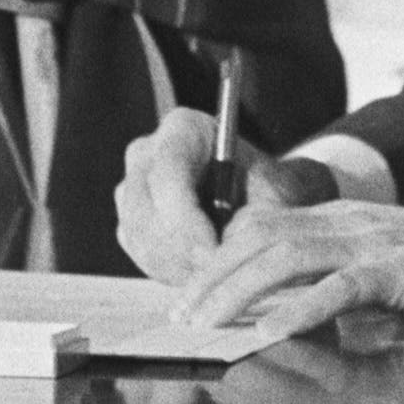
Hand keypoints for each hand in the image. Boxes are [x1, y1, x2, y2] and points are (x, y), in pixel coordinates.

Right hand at [116, 109, 352, 289]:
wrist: (258, 196)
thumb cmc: (267, 189)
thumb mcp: (274, 196)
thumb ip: (253, 217)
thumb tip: (226, 247)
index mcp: (184, 128)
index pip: (168, 174)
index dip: (185, 219)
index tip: (214, 252)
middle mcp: (147, 152)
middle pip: (146, 209)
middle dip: (182, 250)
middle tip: (219, 275)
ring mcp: (130, 187)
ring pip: (141, 237)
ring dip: (178, 265)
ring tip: (216, 274)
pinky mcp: (129, 220)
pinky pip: (141, 254)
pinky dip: (171, 271)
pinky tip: (201, 273)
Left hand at [167, 197, 403, 342]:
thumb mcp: (383, 261)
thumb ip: (338, 273)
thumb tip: (287, 307)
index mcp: (341, 217)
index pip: (260, 224)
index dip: (219, 256)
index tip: (190, 294)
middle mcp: (348, 221)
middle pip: (258, 237)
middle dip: (211, 277)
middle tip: (180, 317)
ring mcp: (373, 242)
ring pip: (285, 257)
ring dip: (238, 292)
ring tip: (208, 326)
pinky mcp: (401, 270)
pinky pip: (339, 287)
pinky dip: (299, 310)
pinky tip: (270, 333)